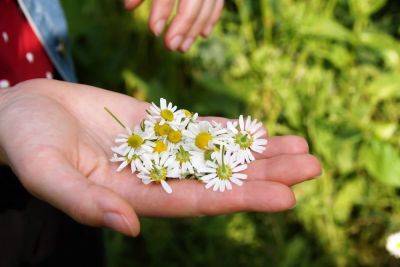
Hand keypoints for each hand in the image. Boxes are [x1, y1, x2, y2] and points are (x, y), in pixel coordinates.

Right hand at [0, 79, 320, 235]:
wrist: (24, 112)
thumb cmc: (25, 143)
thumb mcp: (45, 172)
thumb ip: (84, 201)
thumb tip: (127, 227)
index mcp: (133, 195)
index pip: (197, 201)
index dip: (240, 199)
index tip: (285, 197)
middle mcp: (155, 175)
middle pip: (220, 178)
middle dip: (266, 173)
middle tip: (312, 167)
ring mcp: (160, 148)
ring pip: (218, 151)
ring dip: (259, 150)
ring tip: (302, 147)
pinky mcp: (156, 123)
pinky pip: (201, 127)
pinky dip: (231, 129)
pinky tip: (260, 129)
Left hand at [124, 0, 223, 51]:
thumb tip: (128, 7)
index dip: (161, 10)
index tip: (154, 31)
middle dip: (183, 25)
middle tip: (170, 47)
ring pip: (208, 4)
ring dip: (196, 28)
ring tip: (182, 48)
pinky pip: (218, 0)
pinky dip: (212, 17)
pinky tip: (203, 34)